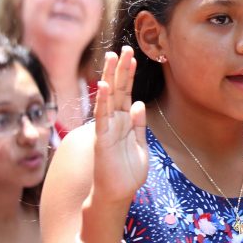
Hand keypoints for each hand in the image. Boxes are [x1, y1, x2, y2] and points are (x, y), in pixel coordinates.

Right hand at [91, 47, 147, 205]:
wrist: (117, 194)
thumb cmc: (127, 172)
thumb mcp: (140, 145)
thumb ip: (139, 125)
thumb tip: (140, 104)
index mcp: (124, 122)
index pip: (126, 93)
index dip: (128, 75)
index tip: (132, 56)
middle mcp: (114, 122)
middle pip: (117, 90)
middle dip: (120, 69)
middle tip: (123, 48)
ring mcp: (107, 129)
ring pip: (108, 99)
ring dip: (110, 78)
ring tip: (111, 58)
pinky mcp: (103, 141)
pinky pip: (102, 118)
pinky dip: (102, 103)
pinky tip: (102, 87)